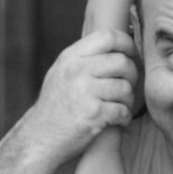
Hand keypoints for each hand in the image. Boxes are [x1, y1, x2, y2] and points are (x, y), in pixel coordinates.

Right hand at [27, 30, 136, 164]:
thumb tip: (118, 44)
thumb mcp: (62, 72)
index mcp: (71, 57)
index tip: (131, 54)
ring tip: (121, 106)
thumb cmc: (56, 105)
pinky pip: (122, 109)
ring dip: (129, 100)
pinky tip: (118, 120)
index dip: (127, 43)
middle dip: (132, 75)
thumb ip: (85, 57)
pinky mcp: (93, 114)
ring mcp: (84, 92)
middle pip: (122, 62)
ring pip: (125, 87)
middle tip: (128, 86)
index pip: (108, 36)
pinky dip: (125, 117)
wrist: (40, 137)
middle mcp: (77, 70)